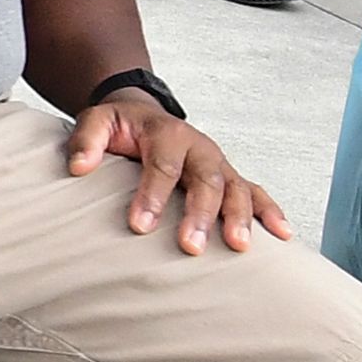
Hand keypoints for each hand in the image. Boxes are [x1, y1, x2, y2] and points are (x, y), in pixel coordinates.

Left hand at [65, 93, 292, 255]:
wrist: (143, 114)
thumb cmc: (120, 126)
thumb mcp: (96, 121)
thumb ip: (86, 140)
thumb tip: (78, 167)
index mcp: (167, 133)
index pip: (162, 165)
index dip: (152, 195)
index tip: (139, 226)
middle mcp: (199, 147)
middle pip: (206, 179)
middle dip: (201, 213)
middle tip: (190, 246)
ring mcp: (218, 163)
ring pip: (237, 188)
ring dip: (240, 217)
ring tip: (239, 246)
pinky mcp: (230, 177)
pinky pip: (257, 193)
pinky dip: (271, 212)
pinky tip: (283, 236)